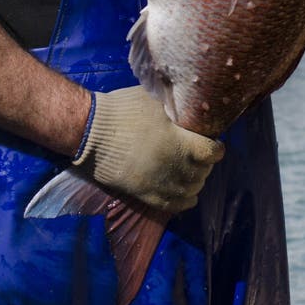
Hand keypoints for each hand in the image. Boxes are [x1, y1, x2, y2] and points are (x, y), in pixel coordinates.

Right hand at [73, 85, 223, 213]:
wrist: (91, 131)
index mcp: (184, 144)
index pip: (213, 152)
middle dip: (203, 161)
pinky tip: (182, 189)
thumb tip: (191, 105)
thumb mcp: (156, 99)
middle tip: (194, 149)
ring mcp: (162, 185)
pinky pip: (175, 205)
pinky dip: (184, 198)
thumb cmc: (124, 110)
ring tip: (187, 167)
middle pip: (204, 171)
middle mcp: (178, 169)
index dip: (214, 145)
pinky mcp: (146, 195)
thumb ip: (178, 107)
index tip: (209, 139)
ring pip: (192, 189)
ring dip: (194, 179)